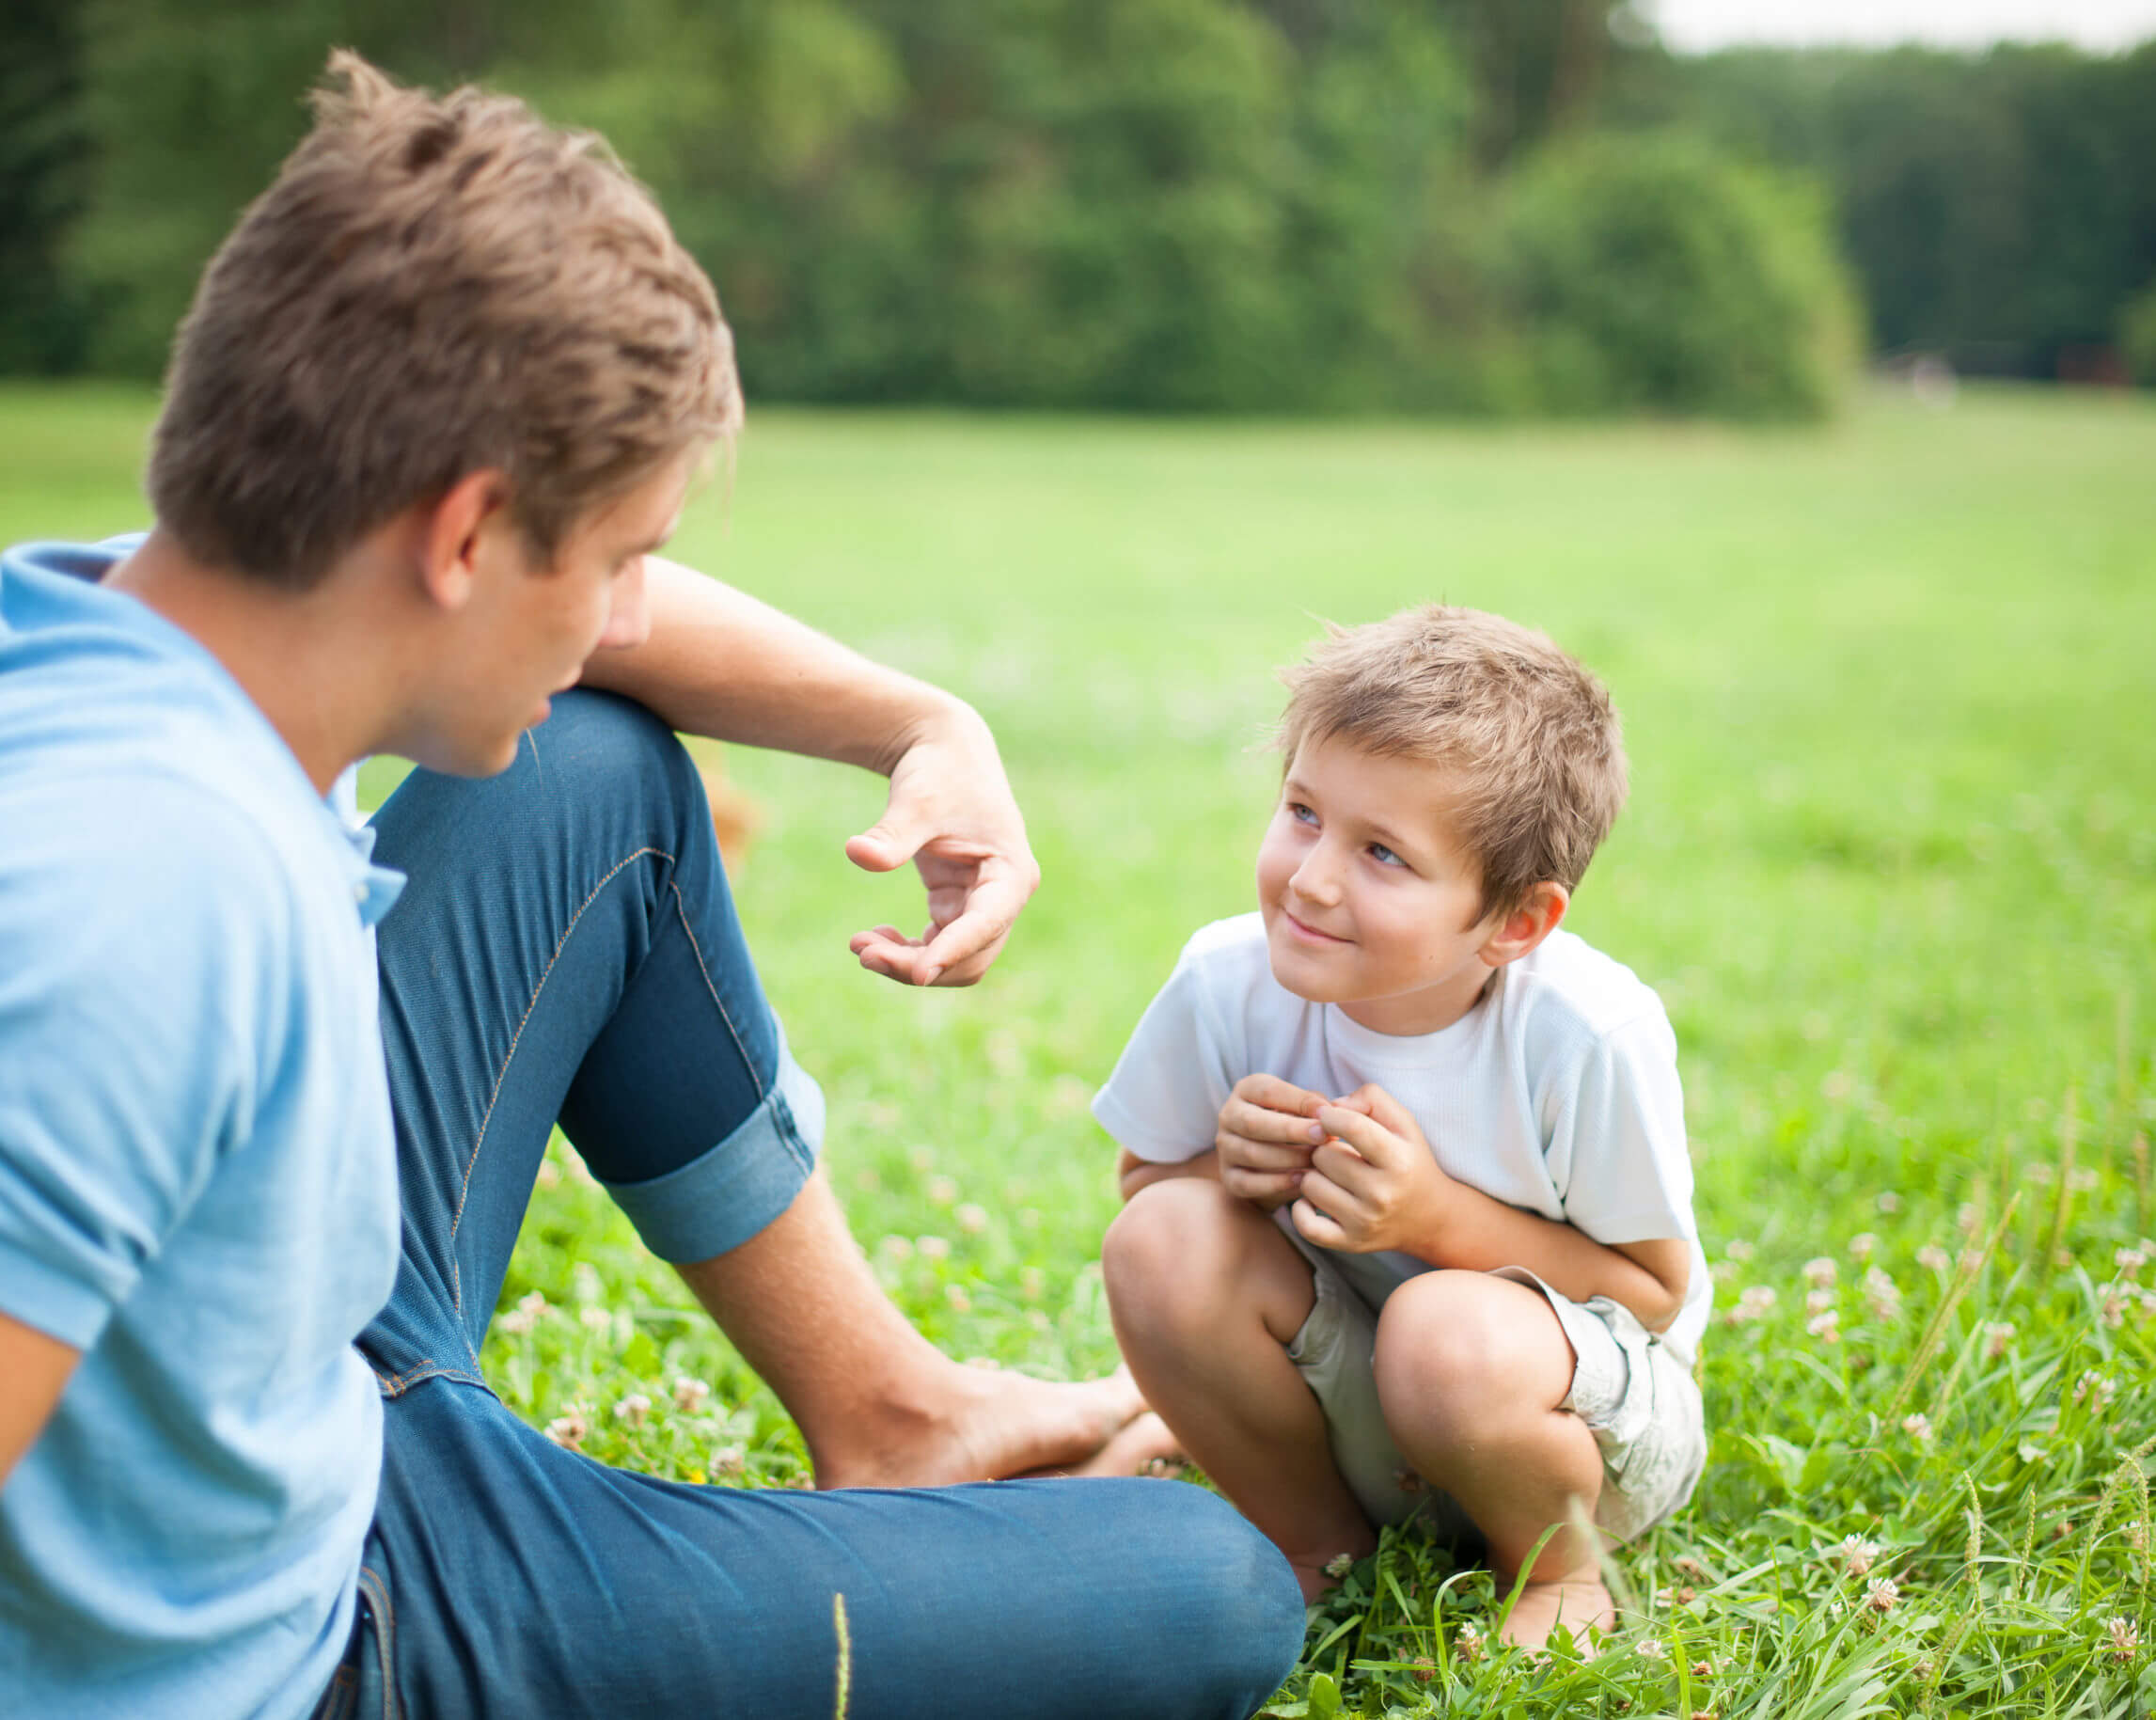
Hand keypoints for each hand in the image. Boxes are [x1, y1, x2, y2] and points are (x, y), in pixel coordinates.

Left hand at [844, 705, 1039, 986]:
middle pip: (971, 955)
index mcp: (1011, 872)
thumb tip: (857, 853)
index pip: (986, 923)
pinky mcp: (959, 906)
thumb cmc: (938, 771)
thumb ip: (892, 834)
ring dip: (909, 964)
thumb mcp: (916, 801)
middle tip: (863, 953)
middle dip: (920, 964)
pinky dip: (906, 952)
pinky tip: (872, 937)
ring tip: (859, 946)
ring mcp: (983, 905)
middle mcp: (1005, 896)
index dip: (953, 951)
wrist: (942, 753)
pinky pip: (936, 947)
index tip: (918, 974)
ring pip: (953, 960)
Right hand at [1215, 1074, 1329, 1209]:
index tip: (1328, 1114)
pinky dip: (1276, 1184)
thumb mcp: (1302, 1109)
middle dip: (1291, 1130)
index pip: (1268, 1091)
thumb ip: (1316, 1106)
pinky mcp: (1228, 1178)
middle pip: (1253, 1122)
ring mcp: (1225, 1148)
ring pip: (1251, 1153)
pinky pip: (1248, 1183)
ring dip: (1288, 1159)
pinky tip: (1302, 1182)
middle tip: (1322, 1136)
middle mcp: (1229, 1116)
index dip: (1299, 1101)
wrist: (1269, 1167)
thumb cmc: (1294, 1129)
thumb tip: (1333, 1111)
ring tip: (1318, 1162)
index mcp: (1247, 1090)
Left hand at [1291, 1084, 1456, 1255]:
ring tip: (1333, 1175)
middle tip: (1339, 1152)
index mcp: (1399, 1161)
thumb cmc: (1410, 1161)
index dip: (1331, 1115)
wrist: (1431, 1218)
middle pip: (1323, 1156)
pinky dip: (1301, 1209)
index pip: (1353, 1127)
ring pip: (1309, 1184)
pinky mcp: (1350, 1243)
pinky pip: (1306, 1225)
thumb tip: (1333, 1105)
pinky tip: (1316, 1198)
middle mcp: (1382, 1195)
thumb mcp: (1403, 1123)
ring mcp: (1364, 1222)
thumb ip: (1371, 1099)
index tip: (1327, 1116)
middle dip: (1325, 1148)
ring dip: (1315, 1175)